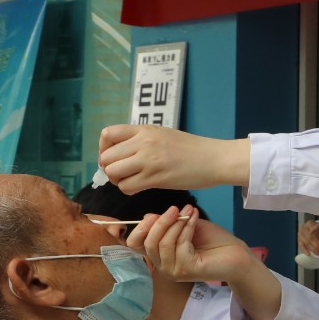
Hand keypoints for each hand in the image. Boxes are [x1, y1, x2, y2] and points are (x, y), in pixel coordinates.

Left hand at [99, 124, 249, 193]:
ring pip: (113, 172)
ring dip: (118, 180)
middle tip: (122, 173)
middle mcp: (143, 143)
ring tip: (131, 181)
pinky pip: (126, 187)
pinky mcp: (155, 178)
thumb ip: (143, 140)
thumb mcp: (164, 135)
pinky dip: (128, 190)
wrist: (214, 159)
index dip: (104, 148)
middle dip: (110, 168)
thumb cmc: (193, 149)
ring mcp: (148, 160)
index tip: (114, 157)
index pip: (108, 134)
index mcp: (145, 130)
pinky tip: (140, 188)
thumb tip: (123, 153)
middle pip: (107, 157)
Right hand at [129, 206, 263, 287]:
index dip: (139, 228)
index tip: (153, 214)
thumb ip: (167, 223)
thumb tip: (147, 216)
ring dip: (175, 224)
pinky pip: (179, 245)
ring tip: (188, 211)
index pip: (135, 245)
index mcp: (159, 255)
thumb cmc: (213, 240)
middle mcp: (163, 266)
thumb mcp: (186, 226)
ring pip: (163, 244)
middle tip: (174, 209)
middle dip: (160, 223)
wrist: (237, 254)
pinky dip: (186, 228)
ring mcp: (173, 271)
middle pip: (147, 243)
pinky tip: (194, 219)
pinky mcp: (186, 270)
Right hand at [298, 220, 318, 257]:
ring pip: (306, 243)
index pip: (314, 231)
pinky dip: (305, 250)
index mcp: (310, 223)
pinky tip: (309, 254)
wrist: (311, 228)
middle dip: (317, 246)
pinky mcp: (298, 239)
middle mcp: (303, 228)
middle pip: (310, 238)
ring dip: (313, 249)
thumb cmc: (318, 229)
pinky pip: (301, 245)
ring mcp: (300, 234)